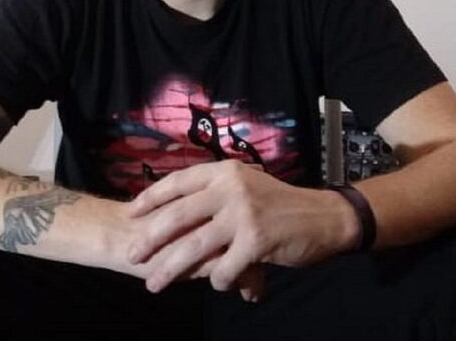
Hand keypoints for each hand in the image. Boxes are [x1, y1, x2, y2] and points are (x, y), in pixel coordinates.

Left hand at [125, 160, 359, 296]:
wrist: (323, 216)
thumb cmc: (280, 204)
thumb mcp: (247, 185)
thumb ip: (215, 193)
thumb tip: (177, 210)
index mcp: (225, 172)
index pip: (178, 182)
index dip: (151, 197)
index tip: (131, 212)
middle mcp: (230, 189)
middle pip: (177, 216)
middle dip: (150, 239)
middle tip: (133, 255)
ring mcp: (243, 214)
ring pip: (194, 246)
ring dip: (170, 269)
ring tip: (154, 284)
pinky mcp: (256, 241)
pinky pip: (223, 268)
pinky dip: (216, 280)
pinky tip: (218, 283)